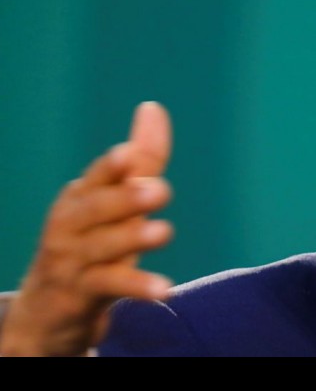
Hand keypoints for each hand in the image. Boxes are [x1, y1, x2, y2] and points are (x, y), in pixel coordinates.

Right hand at [0, 102, 174, 355]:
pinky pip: (111, 287)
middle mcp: (72, 223)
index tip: (128, 155)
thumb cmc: (92, 239)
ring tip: (164, 231)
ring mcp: (74, 259)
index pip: (99, 176)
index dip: (112, 167)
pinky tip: (166, 289)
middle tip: (160, 188)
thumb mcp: (115, 199)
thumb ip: (141, 159)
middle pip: (98, 208)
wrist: (49, 308)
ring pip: (104, 246)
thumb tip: (153, 107)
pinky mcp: (83, 293)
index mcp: (82, 194)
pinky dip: (138, 287)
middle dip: (126, 198)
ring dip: (134, 238)